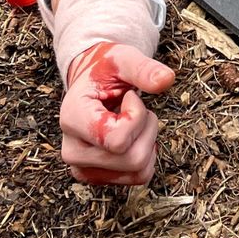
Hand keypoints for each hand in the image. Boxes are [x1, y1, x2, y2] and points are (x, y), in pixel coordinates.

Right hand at [60, 41, 175, 184]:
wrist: (92, 85)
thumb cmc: (105, 71)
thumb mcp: (123, 60)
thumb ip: (143, 69)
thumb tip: (167, 79)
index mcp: (71, 118)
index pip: (117, 140)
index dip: (136, 116)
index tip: (129, 96)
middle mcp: (73, 151)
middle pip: (133, 158)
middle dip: (146, 128)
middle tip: (134, 107)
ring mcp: (83, 169)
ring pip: (138, 170)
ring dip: (147, 141)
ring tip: (132, 120)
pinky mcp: (97, 178)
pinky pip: (139, 176)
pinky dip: (146, 155)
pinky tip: (133, 136)